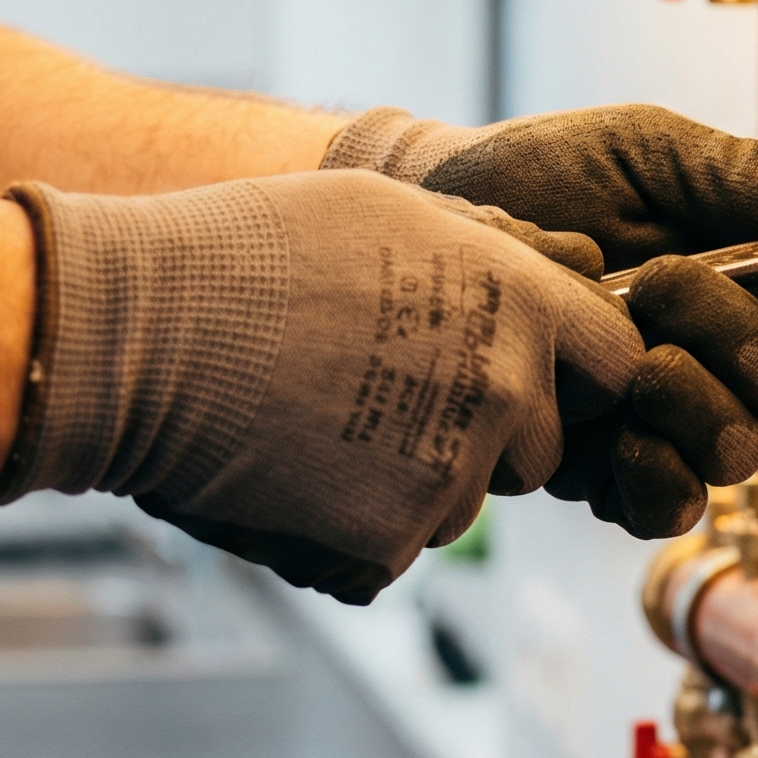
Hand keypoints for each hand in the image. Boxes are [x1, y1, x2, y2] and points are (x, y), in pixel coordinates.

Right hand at [0, 171, 643, 602]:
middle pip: (540, 445)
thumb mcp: (390, 210)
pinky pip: (393, 548)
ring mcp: (451, 478)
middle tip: (386, 391)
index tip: (528, 367)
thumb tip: (566, 261)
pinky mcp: (388, 546)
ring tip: (316, 419)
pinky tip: (288, 471)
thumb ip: (492, 248)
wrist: (140, 336)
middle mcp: (503, 394)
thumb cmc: (253, 250)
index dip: (577, 370)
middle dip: (487, 431)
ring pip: (463, 500)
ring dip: (411, 478)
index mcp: (518, 303)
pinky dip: (349, 526)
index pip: (618, 361)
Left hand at [324, 104, 757, 533]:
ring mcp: (671, 414)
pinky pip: (664, 507)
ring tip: (639, 366)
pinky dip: (653, 483)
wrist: (433, 216)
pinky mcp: (608, 464)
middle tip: (662, 288)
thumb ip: (749, 177)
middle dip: (742, 345)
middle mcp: (729, 350)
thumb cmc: (548, 172)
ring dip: (700, 413)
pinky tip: (614, 440)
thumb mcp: (648, 151)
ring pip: (737, 453)